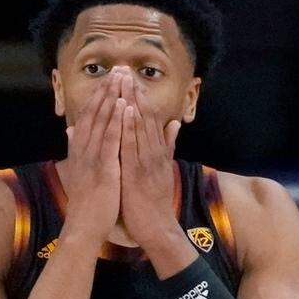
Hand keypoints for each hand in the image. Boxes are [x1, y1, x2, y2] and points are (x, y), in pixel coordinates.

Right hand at [59, 69, 125, 247]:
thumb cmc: (86, 201)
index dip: (99, 95)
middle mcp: (84, 149)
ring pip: (102, 121)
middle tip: (118, 69)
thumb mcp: (79, 170)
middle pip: (95, 113)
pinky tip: (123, 105)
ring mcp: (92, 158)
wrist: (84, 227)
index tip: (109, 77)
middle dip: (107, 89)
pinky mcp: (103, 168)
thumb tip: (70, 129)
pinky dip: (116, 121)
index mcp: (80, 149)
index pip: (89, 116)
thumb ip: (75, 147)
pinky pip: (110, 140)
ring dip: (112, 98)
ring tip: (121, 78)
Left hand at [117, 69, 182, 249]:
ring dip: (132, 103)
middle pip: (145, 117)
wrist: (158, 228)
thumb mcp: (164, 169)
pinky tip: (124, 111)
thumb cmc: (155, 201)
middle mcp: (154, 152)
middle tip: (125, 70)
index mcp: (158, 151)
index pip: (150, 118)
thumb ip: (168, 145)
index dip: (141, 97)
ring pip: (140, 127)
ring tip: (125, 81)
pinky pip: (132, 146)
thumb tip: (174, 123)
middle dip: (134, 93)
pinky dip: (129, 127)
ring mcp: (147, 161)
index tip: (131, 78)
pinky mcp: (138, 172)